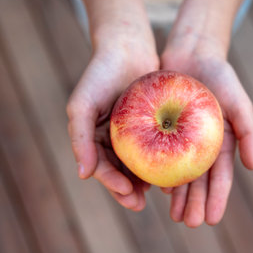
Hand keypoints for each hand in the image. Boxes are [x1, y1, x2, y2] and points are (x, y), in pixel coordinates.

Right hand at [66, 36, 158, 210]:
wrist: (127, 47)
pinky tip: (174, 169)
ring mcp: (135, 133)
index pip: (102, 168)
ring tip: (160, 192)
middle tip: (140, 204)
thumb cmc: (100, 74)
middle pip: (121, 172)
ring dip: (147, 180)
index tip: (127, 194)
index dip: (112, 184)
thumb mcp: (82, 104)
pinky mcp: (154, 124)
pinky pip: (159, 146)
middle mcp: (114, 140)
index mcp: (95, 139)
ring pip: (141, 163)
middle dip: (129, 191)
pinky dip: (164, 159)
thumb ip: (79, 138)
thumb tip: (83, 175)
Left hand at [160, 34, 252, 226]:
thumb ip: (249, 131)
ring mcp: (183, 140)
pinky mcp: (163, 130)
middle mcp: (202, 146)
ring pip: (180, 174)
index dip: (218, 199)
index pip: (221, 178)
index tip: (211, 220)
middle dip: (196, 204)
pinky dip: (161, 173)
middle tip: (189, 223)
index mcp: (222, 144)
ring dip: (178, 197)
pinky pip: (162, 156)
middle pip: (200, 182)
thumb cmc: (220, 76)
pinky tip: (157, 189)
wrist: (192, 54)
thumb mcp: (239, 102)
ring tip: (174, 216)